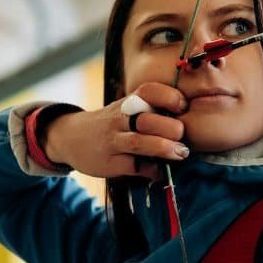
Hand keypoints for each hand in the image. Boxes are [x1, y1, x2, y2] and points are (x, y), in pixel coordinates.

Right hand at [43, 82, 190, 177]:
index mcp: (128, 102)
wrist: (71, 137)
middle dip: (170, 127)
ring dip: (164, 148)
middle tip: (183, 134)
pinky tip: (160, 172)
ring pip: (139, 142)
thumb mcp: (127, 108)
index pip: (149, 91)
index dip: (169, 97)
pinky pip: (134, 167)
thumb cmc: (113, 122)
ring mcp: (113, 141)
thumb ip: (153, 111)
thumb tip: (191, 121)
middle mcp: (120, 119)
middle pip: (147, 118)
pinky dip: (151, 170)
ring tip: (181, 153)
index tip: (184, 106)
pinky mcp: (109, 163)